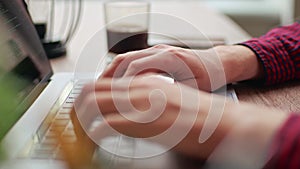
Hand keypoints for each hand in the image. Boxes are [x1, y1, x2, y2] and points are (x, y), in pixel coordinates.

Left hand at [72, 76, 286, 161]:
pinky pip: (106, 126)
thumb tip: (123, 111)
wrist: (221, 123)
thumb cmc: (196, 114)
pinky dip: (95, 133)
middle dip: (77, 107)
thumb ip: (143, 102)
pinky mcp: (144, 124)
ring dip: (82, 120)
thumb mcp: (165, 99)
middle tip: (75, 123)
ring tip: (82, 133)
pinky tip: (97, 140)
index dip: (86, 96)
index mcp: (144, 82)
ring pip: (93, 105)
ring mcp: (140, 105)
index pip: (102, 82)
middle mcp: (138, 89)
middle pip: (91, 90)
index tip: (82, 110)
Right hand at [102, 44, 262, 90]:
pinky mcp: (155, 55)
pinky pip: (132, 59)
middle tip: (96, 92)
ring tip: (100, 86)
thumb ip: (170, 95)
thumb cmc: (209, 77)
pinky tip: (116, 81)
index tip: (112, 99)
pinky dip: (120, 70)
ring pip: (126, 58)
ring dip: (111, 72)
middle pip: (125, 60)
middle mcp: (160, 51)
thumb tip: (151, 107)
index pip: (135, 69)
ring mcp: (156, 51)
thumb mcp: (192, 90)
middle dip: (108, 76)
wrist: (217, 64)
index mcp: (169, 59)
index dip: (121, 84)